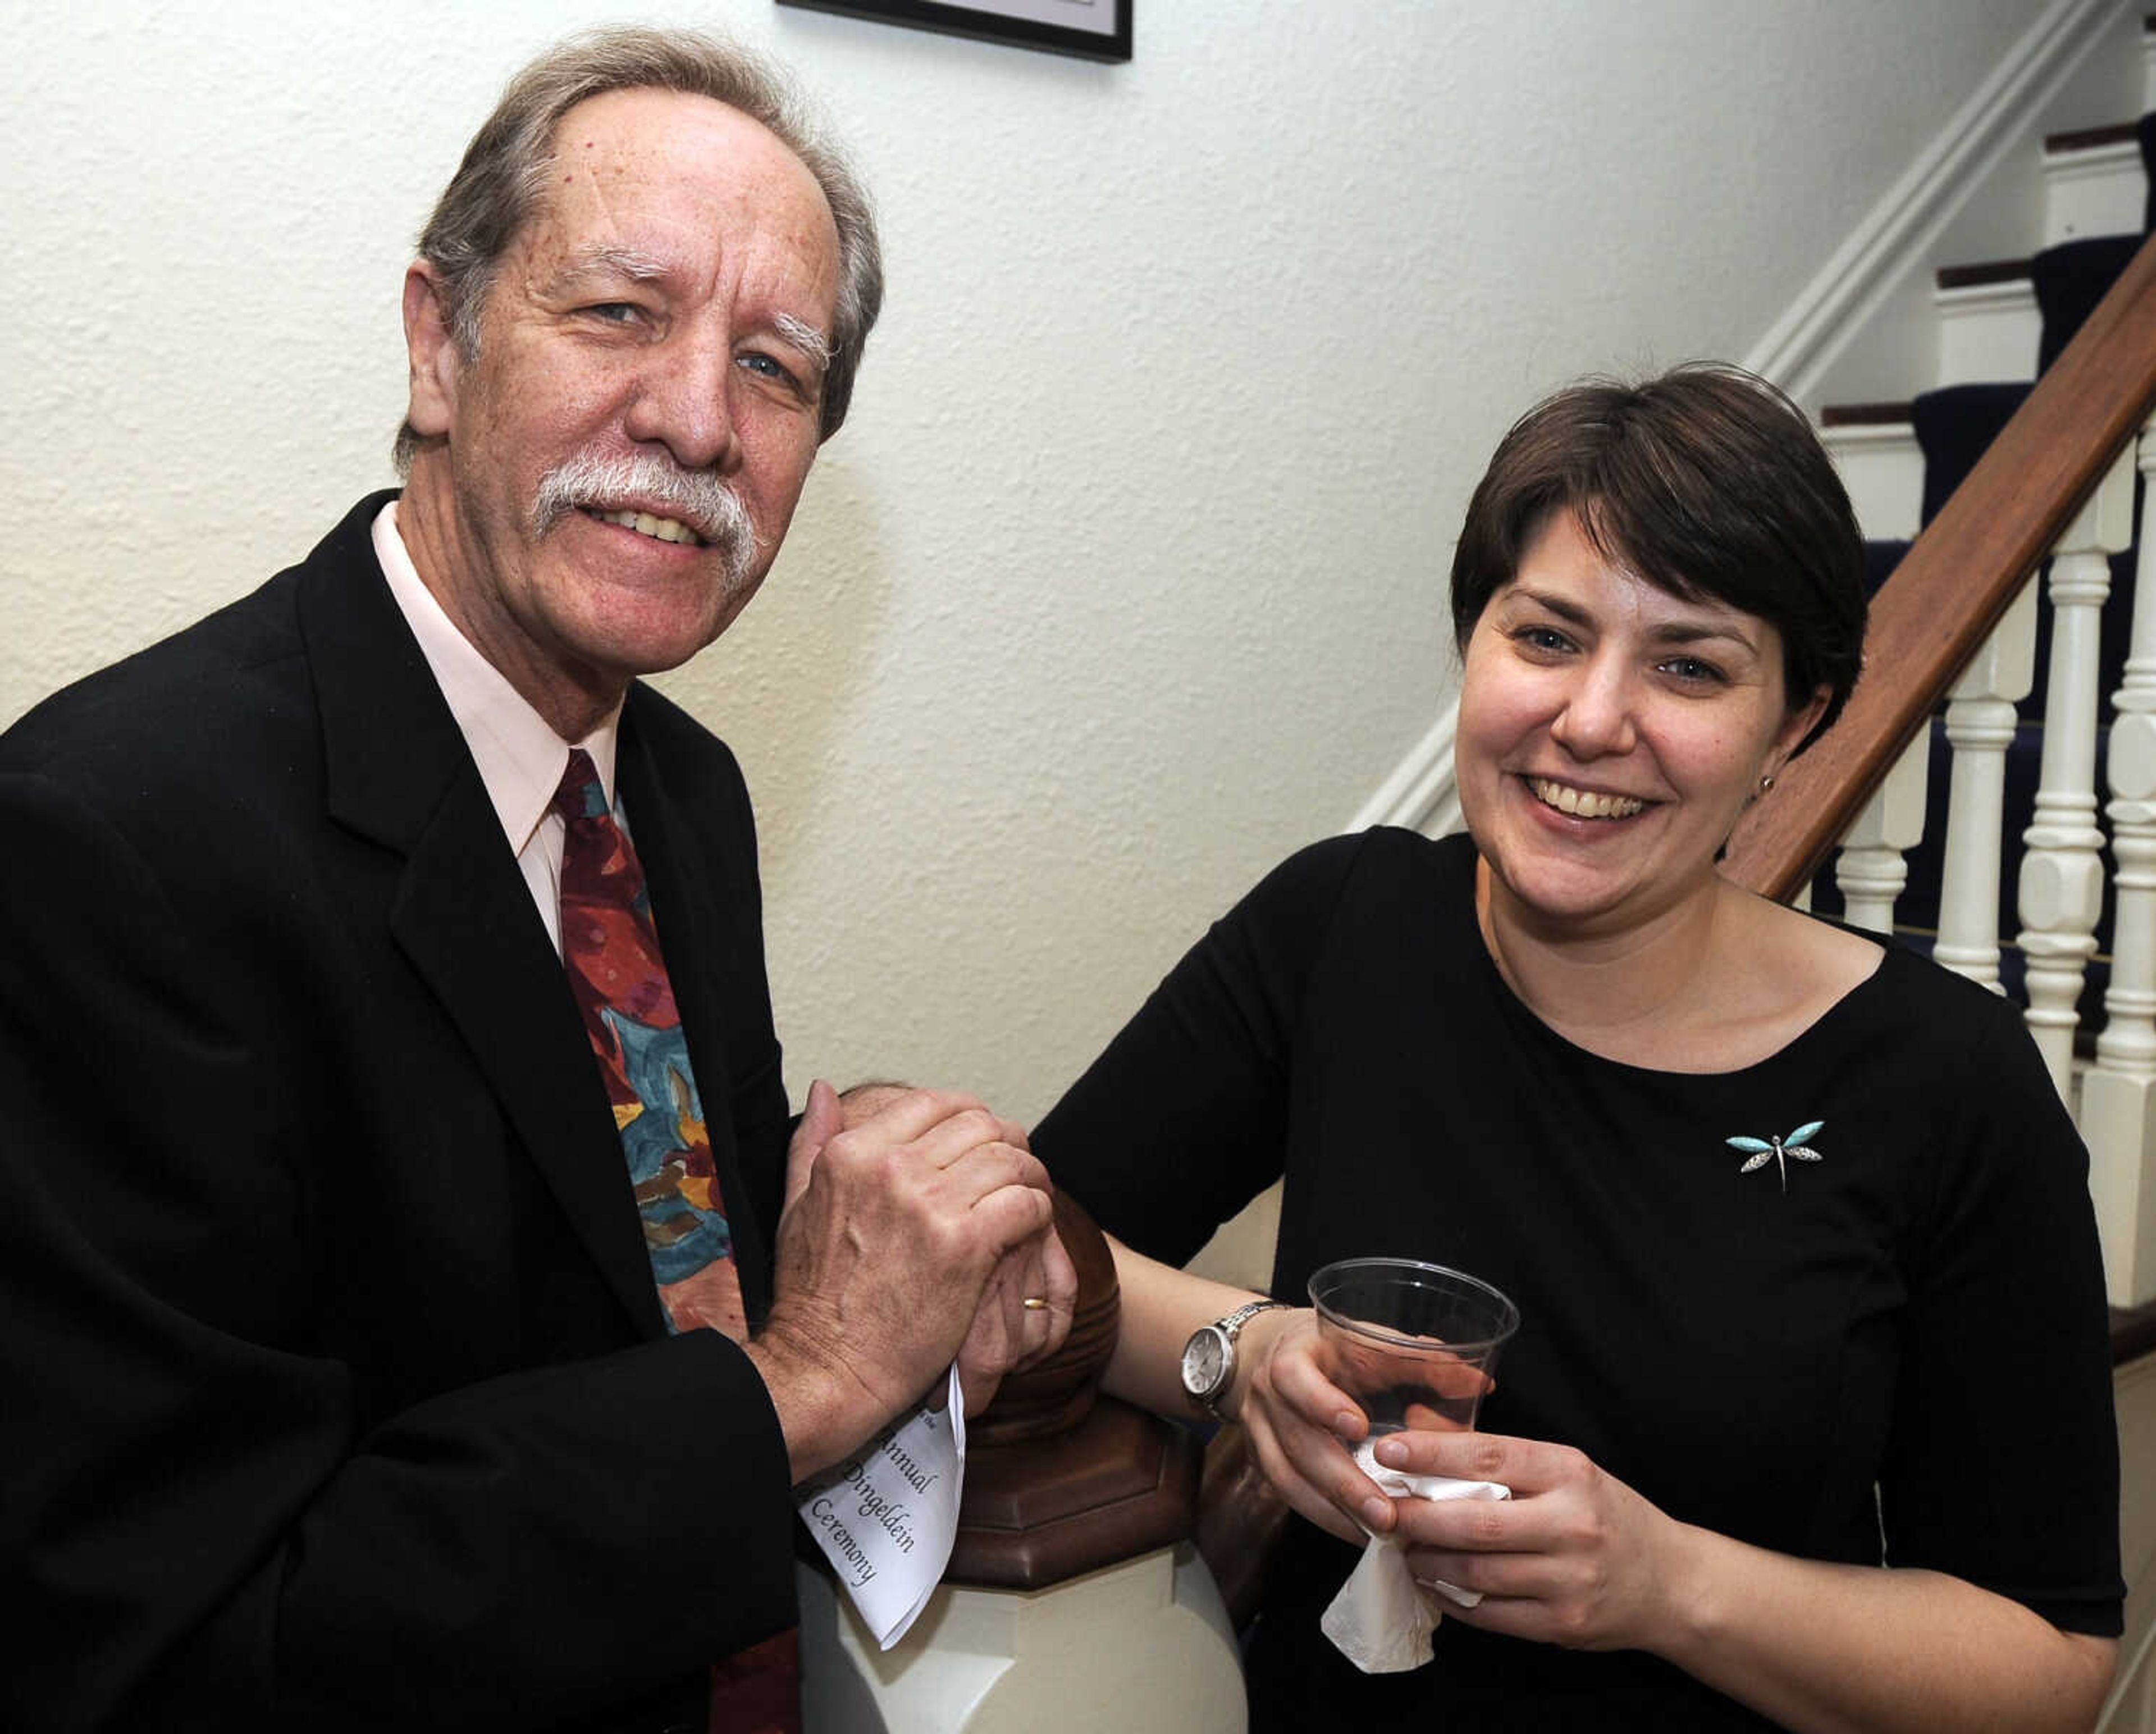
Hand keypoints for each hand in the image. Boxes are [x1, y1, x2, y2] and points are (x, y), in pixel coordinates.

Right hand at [752, 1081, 1054, 1476]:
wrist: (827, 1368)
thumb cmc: (812, 1298)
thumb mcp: (795, 1205)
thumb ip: (812, 1142)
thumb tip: (825, 1089)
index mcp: (851, 1153)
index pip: (935, 1103)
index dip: (970, 1119)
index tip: (981, 1145)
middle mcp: (891, 1168)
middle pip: (980, 1124)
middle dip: (1007, 1142)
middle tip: (1017, 1169)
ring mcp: (929, 1205)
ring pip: (1010, 1159)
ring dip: (1030, 1175)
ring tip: (1031, 1196)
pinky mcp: (966, 1245)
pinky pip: (1026, 1203)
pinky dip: (1038, 1211)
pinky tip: (1031, 1227)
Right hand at [1223, 1308, 1402, 1547]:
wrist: (1261, 1353)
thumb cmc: (1328, 1350)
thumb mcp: (1367, 1340)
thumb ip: (1421, 1360)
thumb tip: (1480, 1383)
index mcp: (1292, 1356)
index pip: (1295, 1378)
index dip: (1323, 1403)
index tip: (1359, 1427)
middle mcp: (1268, 1398)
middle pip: (1298, 1443)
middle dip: (1343, 1482)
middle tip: (1387, 1514)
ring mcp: (1259, 1433)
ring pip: (1289, 1479)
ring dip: (1335, 1510)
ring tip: (1379, 1534)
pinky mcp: (1262, 1463)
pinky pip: (1290, 1497)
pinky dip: (1326, 1517)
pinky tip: (1359, 1533)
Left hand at [1377, 1429, 1685, 1651]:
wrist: (1671, 1582)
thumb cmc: (1605, 1515)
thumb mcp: (1565, 1471)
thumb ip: (1501, 1457)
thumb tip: (1419, 1432)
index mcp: (1569, 1472)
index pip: (1488, 1456)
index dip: (1431, 1454)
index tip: (1387, 1453)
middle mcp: (1572, 1524)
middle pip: (1475, 1522)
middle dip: (1416, 1518)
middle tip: (1381, 1512)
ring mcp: (1570, 1579)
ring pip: (1476, 1572)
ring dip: (1427, 1563)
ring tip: (1402, 1549)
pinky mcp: (1564, 1624)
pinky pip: (1490, 1615)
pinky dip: (1452, 1601)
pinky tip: (1433, 1585)